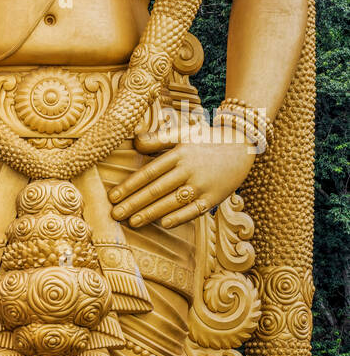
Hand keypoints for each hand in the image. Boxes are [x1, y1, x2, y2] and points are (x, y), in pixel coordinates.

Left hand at [108, 127, 255, 229]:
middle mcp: (189, 170)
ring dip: (151, 213)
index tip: (113, 196)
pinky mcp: (214, 197)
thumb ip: (157, 138)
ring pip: (172, 202)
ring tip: (132, 222)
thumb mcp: (182, 132)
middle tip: (115, 215)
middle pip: (157, 190)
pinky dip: (179, 217)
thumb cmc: (206, 138)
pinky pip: (194, 210)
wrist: (242, 144)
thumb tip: (134, 142)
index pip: (149, 173)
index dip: (130, 185)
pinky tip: (163, 223)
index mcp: (179, 153)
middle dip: (134, 204)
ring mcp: (202, 185)